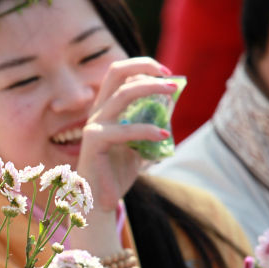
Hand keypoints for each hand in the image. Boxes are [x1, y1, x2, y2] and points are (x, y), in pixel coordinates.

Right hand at [70, 57, 173, 257]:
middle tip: (170, 75)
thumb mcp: (141, 144)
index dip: (143, 66)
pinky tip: (164, 133)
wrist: (100, 202)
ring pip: (122, 94)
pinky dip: (147, 129)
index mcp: (106, 108)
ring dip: (151, 88)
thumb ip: (151, 123)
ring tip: (174, 92)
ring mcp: (94, 126)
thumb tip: (171, 101)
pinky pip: (124, 129)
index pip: (120, 73)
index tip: (168, 73)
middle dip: (144, 66)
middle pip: (116, 72)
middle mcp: (98, 112)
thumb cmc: (118, 173)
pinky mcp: (94, 143)